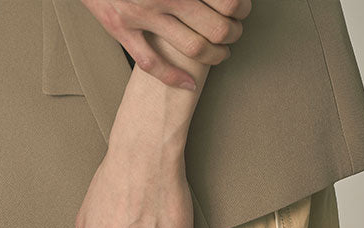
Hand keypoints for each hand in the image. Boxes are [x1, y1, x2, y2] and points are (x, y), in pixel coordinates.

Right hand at [79, 0, 250, 88]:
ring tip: (220, 54)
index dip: (239, 7)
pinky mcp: (122, 30)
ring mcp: (141, 14)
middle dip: (231, 33)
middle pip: (215, 26)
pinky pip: (152, 64)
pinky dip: (174, 78)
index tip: (241, 10)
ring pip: (193, 48)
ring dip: (215, 56)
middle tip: (234, 33)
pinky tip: (189, 84)